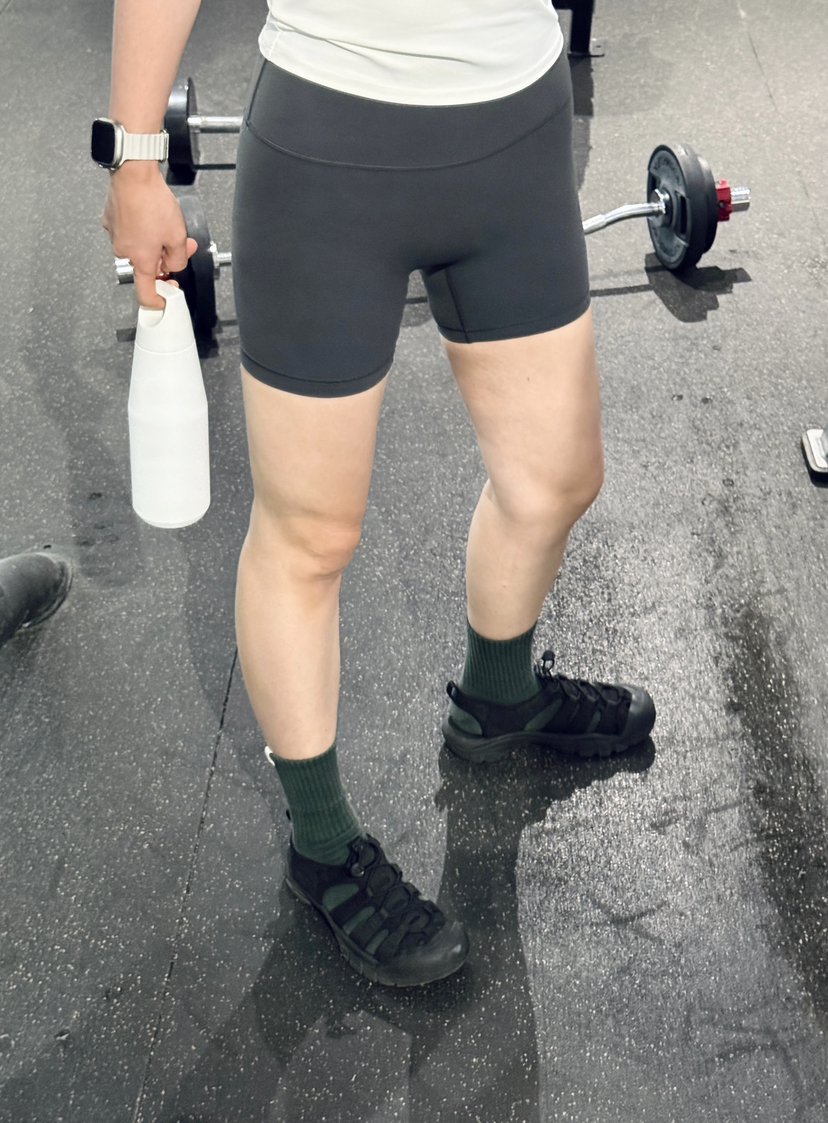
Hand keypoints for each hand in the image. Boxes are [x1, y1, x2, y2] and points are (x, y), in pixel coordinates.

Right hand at [102, 163, 197, 309]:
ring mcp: (115, 235)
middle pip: (147, 265)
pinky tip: (150, 214)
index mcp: (140, 260)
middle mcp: (124, 251)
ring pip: (139, 247)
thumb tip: (174, 265)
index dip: (157, 301)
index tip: (164, 302)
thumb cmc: (152, 202)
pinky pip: (130, 231)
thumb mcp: (178, 236)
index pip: (146, 294)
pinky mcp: (111, 220)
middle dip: (164, 258)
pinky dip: (142, 228)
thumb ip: (179, 259)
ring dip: (154, 241)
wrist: (133, 174)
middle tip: (180, 245)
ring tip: (165, 223)